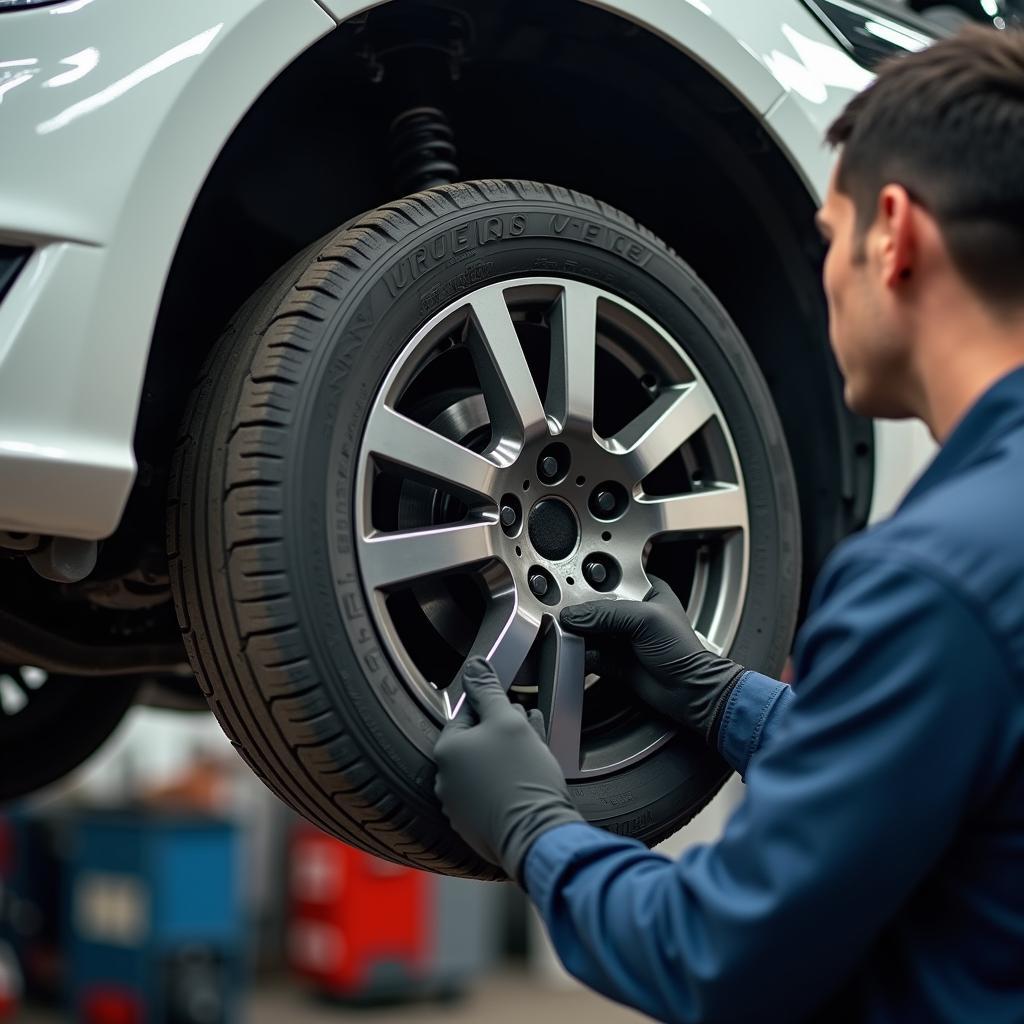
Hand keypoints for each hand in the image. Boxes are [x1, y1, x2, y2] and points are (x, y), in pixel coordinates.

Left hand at [433, 657, 583, 881]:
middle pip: (475, 742)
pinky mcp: (475, 827)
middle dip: (501, 730)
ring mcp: (458, 807)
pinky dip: (506, 782)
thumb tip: (474, 665)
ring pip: (483, 768)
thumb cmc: (523, 777)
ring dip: (506, 755)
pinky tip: (528, 776)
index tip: (515, 709)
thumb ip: (488, 690)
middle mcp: (445, 780)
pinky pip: (489, 794)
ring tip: (533, 749)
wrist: (539, 835)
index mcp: (447, 751)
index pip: (467, 713)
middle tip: (526, 727)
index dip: (494, 706)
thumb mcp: (508, 720)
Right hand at [559, 575, 745, 742]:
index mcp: (644, 590)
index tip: (572, 590)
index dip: (591, 584)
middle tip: (569, 617)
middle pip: (594, 604)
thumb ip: (608, 613)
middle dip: (580, 612)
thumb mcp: (646, 619)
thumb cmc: (682, 651)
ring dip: (578, 633)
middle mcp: (630, 610)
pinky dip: (581, 653)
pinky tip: (581, 653)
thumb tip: (575, 615)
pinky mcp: (611, 657)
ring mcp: (619, 635)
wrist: (687, 691)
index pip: (610, 580)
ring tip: (573, 636)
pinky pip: (588, 652)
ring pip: (588, 629)